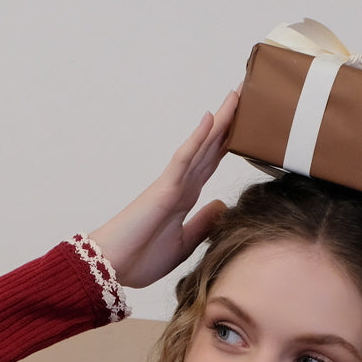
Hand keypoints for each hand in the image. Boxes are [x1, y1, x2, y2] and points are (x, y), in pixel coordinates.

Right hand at [88, 90, 237, 288]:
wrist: (112, 268)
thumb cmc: (140, 258)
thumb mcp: (184, 244)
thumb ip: (203, 224)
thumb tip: (222, 205)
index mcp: (185, 198)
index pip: (211, 163)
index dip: (228, 142)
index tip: (247, 124)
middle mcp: (181, 185)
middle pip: (210, 147)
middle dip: (230, 122)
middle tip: (249, 93)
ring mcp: (172, 184)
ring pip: (201, 145)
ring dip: (219, 121)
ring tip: (237, 95)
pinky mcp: (163, 189)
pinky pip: (183, 159)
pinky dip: (197, 139)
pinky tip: (211, 119)